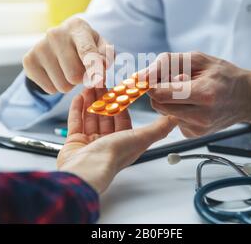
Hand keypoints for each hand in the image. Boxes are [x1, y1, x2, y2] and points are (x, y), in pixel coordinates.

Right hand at [23, 18, 112, 93]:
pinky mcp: (28, 61)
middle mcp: (55, 34)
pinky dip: (56, 86)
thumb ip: (106, 55)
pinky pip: (49, 90)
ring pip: (63, 86)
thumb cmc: (85, 44)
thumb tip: (103, 65)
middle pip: (74, 76)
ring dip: (69, 84)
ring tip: (68, 70)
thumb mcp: (100, 45)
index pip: (86, 51)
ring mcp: (39, 47)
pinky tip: (56, 72)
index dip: (94, 68)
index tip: (99, 80)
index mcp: (77, 27)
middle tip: (81, 69)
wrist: (58, 40)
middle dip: (82, 79)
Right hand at [57, 88, 176, 193]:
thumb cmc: (113, 156)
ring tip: (90, 84)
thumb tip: (175, 119)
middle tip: (101, 81)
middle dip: (103, 98)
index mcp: (124, 142)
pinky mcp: (74, 143)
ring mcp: (90, 143)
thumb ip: (159, 128)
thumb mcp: (141, 138)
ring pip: (91, 117)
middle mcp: (107, 143)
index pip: (123, 117)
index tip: (119, 87)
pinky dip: (77, 109)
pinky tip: (79, 96)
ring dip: (90, 100)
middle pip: (106, 115)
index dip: (121, 102)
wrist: (86, 169)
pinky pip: (76, 122)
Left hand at [142, 52, 250, 137]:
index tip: (151, 77)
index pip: (161, 93)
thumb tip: (141, 76)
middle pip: (158, 104)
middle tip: (176, 81)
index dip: (152, 83)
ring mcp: (198, 128)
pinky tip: (192, 104)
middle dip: (160, 90)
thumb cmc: (223, 75)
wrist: (246, 98)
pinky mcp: (194, 135)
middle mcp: (201, 115)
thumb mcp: (198, 59)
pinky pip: (172, 119)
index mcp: (204, 94)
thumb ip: (166, 63)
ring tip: (187, 92)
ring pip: (162, 112)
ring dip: (168, 100)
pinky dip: (176, 110)